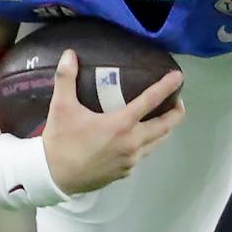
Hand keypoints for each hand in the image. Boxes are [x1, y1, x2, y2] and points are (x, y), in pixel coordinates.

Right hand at [38, 51, 184, 194]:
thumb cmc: (60, 142)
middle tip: (177, 101)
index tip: (179, 77)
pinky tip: (137, 139)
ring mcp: (130, 160)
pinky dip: (146, 144)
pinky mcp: (124, 173)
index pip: (150, 101)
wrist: (53, 178)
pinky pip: (142, 155)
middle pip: (165, 126)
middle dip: (176, 112)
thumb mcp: (61, 108)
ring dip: (164, 129)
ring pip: (157, 143)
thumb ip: (66, 79)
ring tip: (162, 119)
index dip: (166, 87)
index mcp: (121, 125)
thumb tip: (69, 54)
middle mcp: (132, 143)